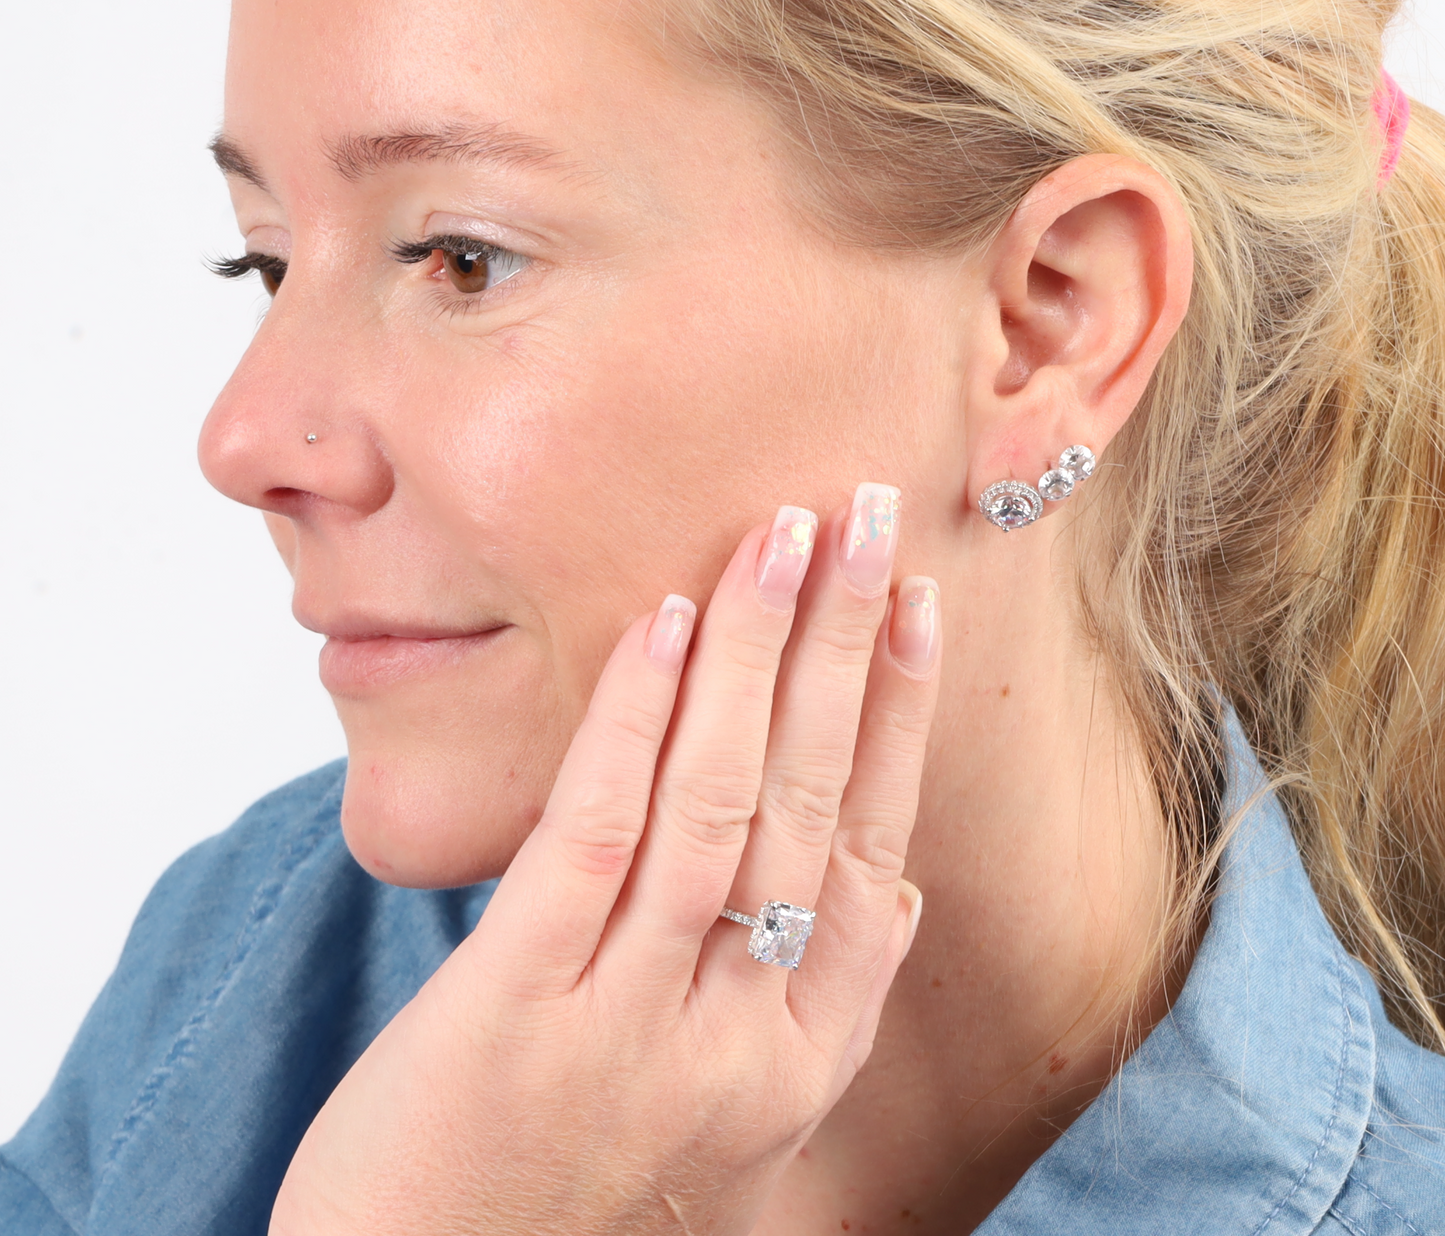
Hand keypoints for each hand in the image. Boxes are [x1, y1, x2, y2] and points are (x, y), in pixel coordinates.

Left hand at [271, 485, 940, 1234]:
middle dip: (846, 644)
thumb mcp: (736, 1131)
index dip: (898, 716)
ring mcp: (628, 1023)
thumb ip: (818, 1011)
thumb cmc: (582, 1200)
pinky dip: (638, 720)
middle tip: (867, 513)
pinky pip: (596, 836)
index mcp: (799, 1062)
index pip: (873, 852)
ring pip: (720, 802)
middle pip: (809, 802)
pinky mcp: (515, 1008)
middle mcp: (736, 1040)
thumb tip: (896, 894)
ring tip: (785, 532)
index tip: (914, 604)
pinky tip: (667, 623)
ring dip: (758, 652)